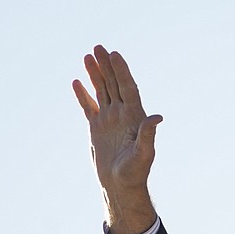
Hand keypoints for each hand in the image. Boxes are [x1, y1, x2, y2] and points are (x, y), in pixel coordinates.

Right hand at [72, 45, 163, 233]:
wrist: (121, 186)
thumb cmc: (135, 173)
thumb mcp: (144, 154)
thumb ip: (148, 134)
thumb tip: (158, 117)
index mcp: (135, 118)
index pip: (128, 88)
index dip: (122, 71)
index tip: (114, 54)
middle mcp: (122, 115)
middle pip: (114, 85)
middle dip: (106, 66)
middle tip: (98, 47)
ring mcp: (109, 120)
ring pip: (101, 92)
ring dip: (95, 74)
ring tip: (87, 56)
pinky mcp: (97, 128)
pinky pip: (89, 107)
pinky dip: (83, 95)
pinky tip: (77, 82)